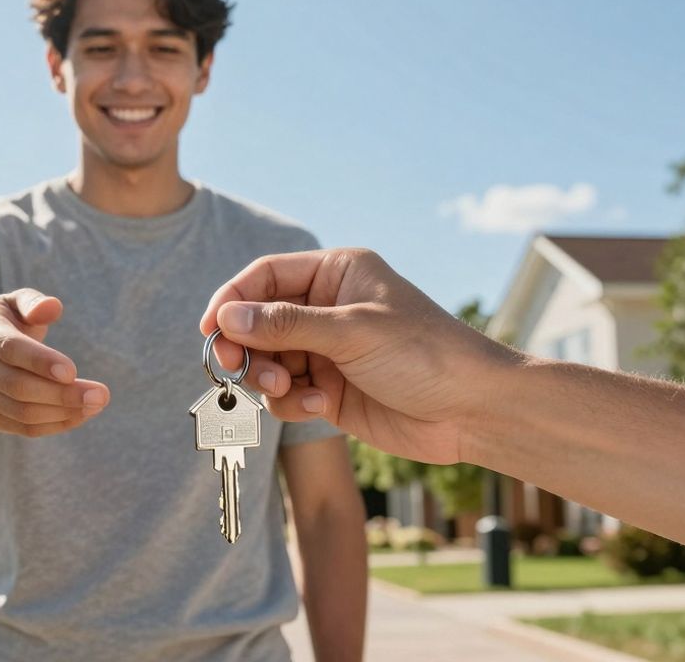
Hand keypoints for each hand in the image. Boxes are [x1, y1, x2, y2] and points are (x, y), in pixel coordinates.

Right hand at [0, 289, 109, 436]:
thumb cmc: (3, 323)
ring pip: (22, 412)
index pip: (11, 349)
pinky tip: (80, 414)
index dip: (41, 362)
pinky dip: (55, 424)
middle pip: (17, 386)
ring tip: (96, 404)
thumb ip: (33, 302)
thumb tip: (53, 307)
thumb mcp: (13, 303)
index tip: (73, 371)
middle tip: (101, 395)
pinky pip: (23, 428)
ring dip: (63, 412)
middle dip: (62, 394)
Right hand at [199, 249, 519, 463]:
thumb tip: (227, 317)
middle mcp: (328, 308)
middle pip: (258, 321)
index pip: (266, 277)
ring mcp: (328, 351)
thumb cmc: (426, 354)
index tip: (210, 328)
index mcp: (337, 273)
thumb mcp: (352, 331)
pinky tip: (319, 406)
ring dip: (268, 377)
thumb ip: (285, 324)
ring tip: (289, 389)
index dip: (233, 300)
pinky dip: (292, 401)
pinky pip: (287, 393)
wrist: (474, 411)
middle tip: (234, 367)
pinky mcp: (330, 391)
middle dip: (246, 346)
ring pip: (268, 361)